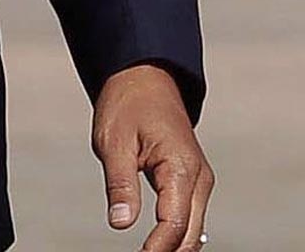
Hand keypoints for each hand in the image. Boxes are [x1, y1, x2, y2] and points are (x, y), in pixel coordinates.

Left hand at [93, 63, 214, 251]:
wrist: (144, 79)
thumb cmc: (126, 105)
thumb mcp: (113, 142)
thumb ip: (119, 184)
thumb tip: (121, 223)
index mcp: (181, 167)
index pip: (175, 222)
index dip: (158, 247)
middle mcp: (198, 178)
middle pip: (191, 232)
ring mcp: (199, 180)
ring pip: (194, 228)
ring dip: (174, 246)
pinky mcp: (191, 180)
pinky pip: (189, 215)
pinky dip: (176, 232)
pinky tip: (159, 246)